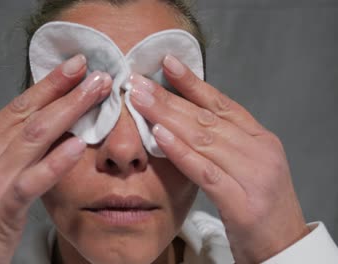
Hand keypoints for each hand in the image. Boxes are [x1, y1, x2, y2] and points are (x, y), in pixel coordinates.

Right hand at [0, 55, 111, 263]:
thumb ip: (17, 151)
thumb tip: (57, 130)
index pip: (18, 106)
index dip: (48, 84)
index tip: (74, 67)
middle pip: (29, 113)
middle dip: (64, 89)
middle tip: (94, 72)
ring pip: (33, 136)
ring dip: (68, 111)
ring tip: (94, 94)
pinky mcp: (1, 206)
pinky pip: (32, 180)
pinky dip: (56, 161)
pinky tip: (77, 146)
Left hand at [129, 55, 309, 262]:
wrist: (284, 247)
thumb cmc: (258, 205)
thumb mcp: (245, 166)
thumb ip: (219, 143)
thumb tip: (179, 120)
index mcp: (259, 139)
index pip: (221, 104)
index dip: (192, 82)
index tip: (167, 64)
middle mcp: (259, 151)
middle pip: (206, 118)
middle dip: (169, 97)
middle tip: (138, 82)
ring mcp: (254, 175)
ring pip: (204, 139)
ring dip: (168, 117)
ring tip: (140, 101)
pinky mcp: (243, 203)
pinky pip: (206, 172)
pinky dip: (181, 152)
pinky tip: (159, 135)